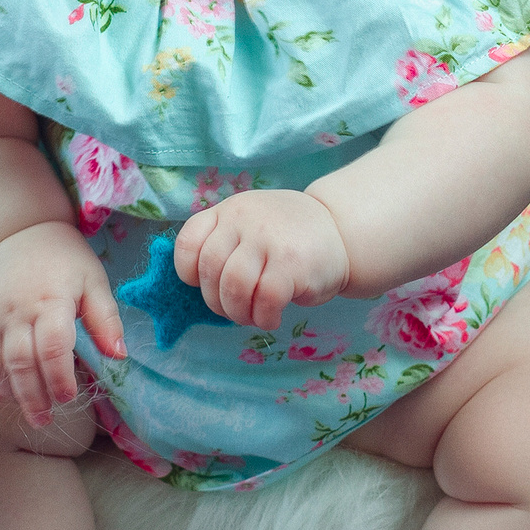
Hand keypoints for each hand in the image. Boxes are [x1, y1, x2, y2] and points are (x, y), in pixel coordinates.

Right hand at [0, 220, 124, 426]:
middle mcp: (16, 309)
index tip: (69, 397)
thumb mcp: (93, 280)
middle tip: (45, 420)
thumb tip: (119, 356)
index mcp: (50, 300)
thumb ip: (105, 318)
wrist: (18, 229)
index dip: (59, 376)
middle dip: (33, 395)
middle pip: (20, 361)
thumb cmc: (63, 257)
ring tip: (25, 412)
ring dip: (9, 391)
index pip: (52, 346)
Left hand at [174, 190, 350, 331]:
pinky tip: (272, 316)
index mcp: (229, 211)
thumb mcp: (251, 225)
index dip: (189, 272)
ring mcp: (268, 239)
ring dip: (238, 313)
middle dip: (216, 301)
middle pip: (210, 270)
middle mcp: (245, 219)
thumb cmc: (288, 238)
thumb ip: (225, 244)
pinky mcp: (292, 263)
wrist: (340, 230)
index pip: (189, 241)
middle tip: (235, 310)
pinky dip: (264, 318)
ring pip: (234, 287)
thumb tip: (200, 287)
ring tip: (252, 316)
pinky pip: (265, 300)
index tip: (205, 285)